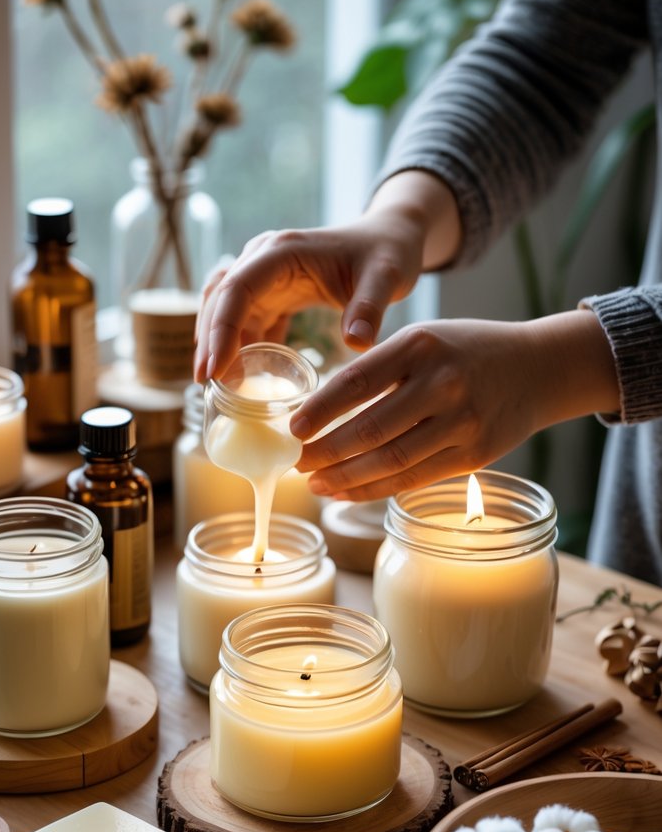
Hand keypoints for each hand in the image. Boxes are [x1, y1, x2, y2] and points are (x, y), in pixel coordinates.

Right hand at [194, 170, 461, 380]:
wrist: (390, 240)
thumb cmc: (388, 254)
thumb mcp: (386, 277)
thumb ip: (371, 307)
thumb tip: (356, 343)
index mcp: (282, 251)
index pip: (237, 288)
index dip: (220, 328)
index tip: (215, 368)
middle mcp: (264, 259)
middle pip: (220, 299)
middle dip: (210, 341)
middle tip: (206, 384)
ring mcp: (265, 276)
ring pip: (224, 308)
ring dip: (216, 343)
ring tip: (214, 385)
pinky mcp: (272, 293)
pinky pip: (244, 319)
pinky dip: (237, 345)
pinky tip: (240, 377)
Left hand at [291, 311, 619, 499]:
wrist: (538, 368)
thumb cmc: (463, 352)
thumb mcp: (422, 340)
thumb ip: (379, 368)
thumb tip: (319, 409)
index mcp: (419, 346)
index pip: (357, 382)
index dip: (320, 411)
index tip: (292, 430)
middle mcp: (441, 384)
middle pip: (370, 429)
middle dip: (325, 452)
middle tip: (295, 462)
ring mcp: (461, 422)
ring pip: (390, 460)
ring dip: (345, 477)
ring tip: (314, 483)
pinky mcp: (474, 455)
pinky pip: (414, 478)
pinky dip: (375, 488)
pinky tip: (346, 491)